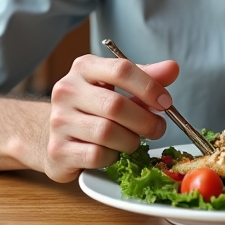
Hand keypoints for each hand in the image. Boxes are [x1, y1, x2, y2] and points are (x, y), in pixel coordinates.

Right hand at [43, 55, 178, 182]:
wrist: (53, 133)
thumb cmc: (93, 106)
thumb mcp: (117, 85)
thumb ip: (145, 77)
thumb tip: (172, 69)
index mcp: (84, 68)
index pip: (121, 69)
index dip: (149, 87)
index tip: (166, 102)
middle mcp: (67, 90)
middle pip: (116, 105)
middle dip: (145, 121)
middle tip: (158, 129)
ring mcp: (59, 121)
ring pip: (107, 133)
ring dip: (130, 141)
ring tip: (134, 141)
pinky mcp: (58, 150)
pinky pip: (97, 156)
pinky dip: (113, 157)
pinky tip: (113, 152)